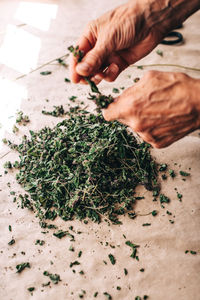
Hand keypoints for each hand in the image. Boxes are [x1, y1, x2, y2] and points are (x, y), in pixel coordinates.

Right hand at [70, 0, 198, 84]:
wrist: (152, 21)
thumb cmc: (129, 20)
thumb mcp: (109, 38)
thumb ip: (95, 57)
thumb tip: (80, 70)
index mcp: (91, 36)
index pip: (78, 54)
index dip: (75, 68)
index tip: (74, 80)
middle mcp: (98, 47)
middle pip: (86, 66)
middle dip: (87, 74)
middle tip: (89, 80)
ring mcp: (109, 56)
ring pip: (97, 72)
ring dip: (98, 76)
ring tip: (101, 74)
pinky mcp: (119, 64)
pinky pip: (110, 74)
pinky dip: (111, 74)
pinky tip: (115, 68)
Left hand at [103, 71, 199, 147]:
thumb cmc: (177, 87)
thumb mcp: (149, 78)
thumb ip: (130, 90)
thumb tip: (121, 98)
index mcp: (130, 107)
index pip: (107, 114)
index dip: (111, 109)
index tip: (116, 107)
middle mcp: (136, 124)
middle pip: (123, 120)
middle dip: (129, 112)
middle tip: (143, 104)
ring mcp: (147, 136)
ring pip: (136, 127)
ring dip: (142, 120)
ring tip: (158, 110)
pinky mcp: (157, 143)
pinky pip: (148, 135)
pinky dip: (153, 128)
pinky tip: (163, 119)